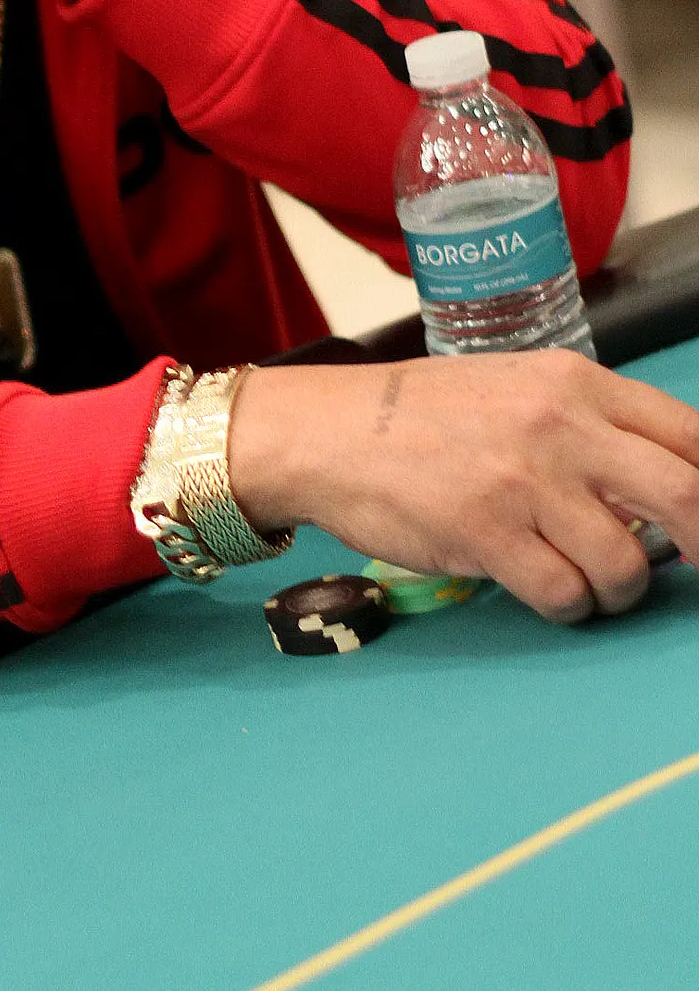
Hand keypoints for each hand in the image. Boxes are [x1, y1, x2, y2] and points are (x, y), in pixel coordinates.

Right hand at [226, 350, 698, 622]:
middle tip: (691, 567)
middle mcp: (559, 425)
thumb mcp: (519, 389)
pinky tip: (542, 587)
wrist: (327, 431)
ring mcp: (523, 481)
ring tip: (588, 581)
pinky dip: (568, 607)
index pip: (692, 436)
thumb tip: (663, 490)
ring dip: (619, 589)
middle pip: (686, 496)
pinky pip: (565, 595)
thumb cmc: (421, 416)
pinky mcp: (486, 533)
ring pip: (626, 562)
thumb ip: (590, 426)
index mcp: (576, 383)